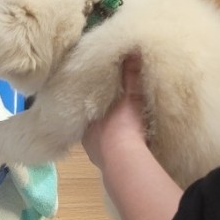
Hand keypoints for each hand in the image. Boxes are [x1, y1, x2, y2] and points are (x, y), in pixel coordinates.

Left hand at [82, 54, 146, 169]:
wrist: (124, 157)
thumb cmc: (122, 124)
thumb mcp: (129, 96)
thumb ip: (130, 75)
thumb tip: (131, 51)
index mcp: (88, 121)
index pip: (88, 111)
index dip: (95, 106)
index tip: (102, 102)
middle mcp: (88, 140)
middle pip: (94, 128)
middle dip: (103, 124)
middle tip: (114, 118)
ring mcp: (96, 156)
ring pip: (101, 145)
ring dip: (110, 140)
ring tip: (122, 134)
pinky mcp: (108, 168)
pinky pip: (112, 157)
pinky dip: (118, 153)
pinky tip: (126, 151)